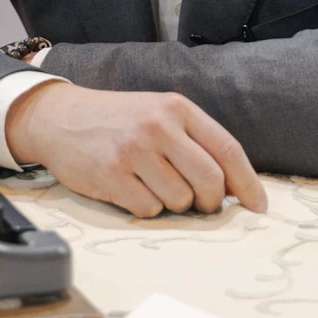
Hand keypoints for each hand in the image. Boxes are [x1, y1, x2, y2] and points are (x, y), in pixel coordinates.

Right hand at [5, 81, 267, 218]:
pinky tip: (131, 188)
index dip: (248, 184)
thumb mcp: (159, 113)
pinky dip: (147, 207)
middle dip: (211, 202)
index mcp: (177, 109)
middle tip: (201, 204)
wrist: (60, 117)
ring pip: (180, 200)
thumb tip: (234, 187)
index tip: (258, 206)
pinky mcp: (111, 175)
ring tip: (154, 185)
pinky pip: (149, 209)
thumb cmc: (118, 120)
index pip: (227, 150)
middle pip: (210, 181)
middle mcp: (158, 127)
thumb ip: (195, 141)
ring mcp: (133, 151)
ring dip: (174, 204)